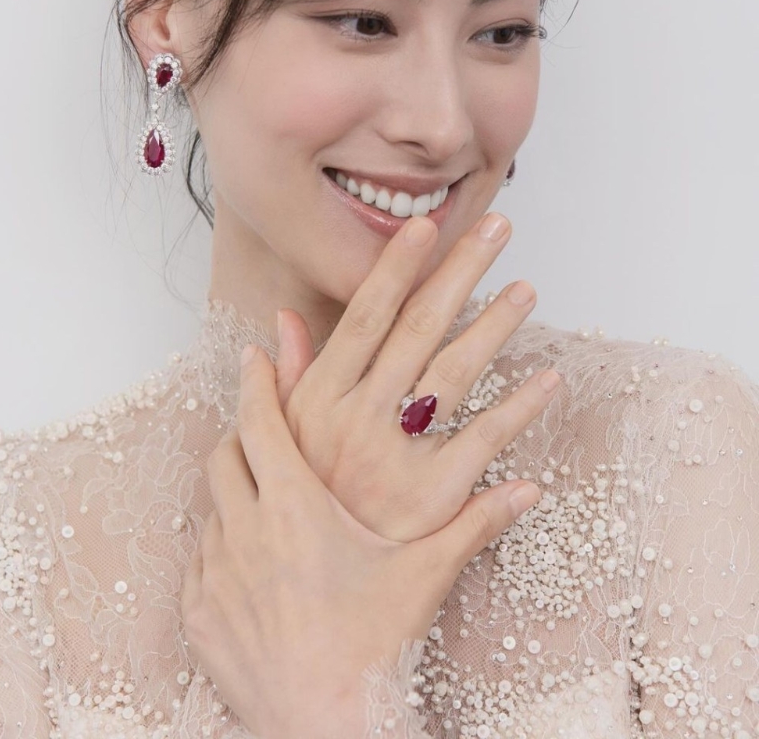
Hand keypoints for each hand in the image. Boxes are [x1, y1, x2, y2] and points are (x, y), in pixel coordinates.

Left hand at [181, 343, 541, 738]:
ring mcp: (216, 575)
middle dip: (241, 431)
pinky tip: (251, 563)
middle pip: (226, 453)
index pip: (262, 421)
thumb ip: (475, 521)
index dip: (257, 381)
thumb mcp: (426, 574)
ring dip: (233, 494)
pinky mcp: (200, 616)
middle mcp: (245, 531)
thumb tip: (530, 488)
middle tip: (260, 424)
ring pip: (211, 508)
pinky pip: (200, 563)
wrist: (329, 729)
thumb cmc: (376, 648)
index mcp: (294, 507)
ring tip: (262, 497)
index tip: (254, 353)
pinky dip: (221, 550)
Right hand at [273, 212, 560, 540]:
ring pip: (455, 371)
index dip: (396, 269)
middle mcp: (359, 416)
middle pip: (419, 328)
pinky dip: (519, 408)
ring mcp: (397, 454)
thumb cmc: (299, 511)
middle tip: (495, 229)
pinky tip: (548, 379)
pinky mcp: (435, 496)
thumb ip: (288, 378)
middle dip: (459, 272)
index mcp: (321, 398)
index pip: (364, 316)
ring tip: (527, 287)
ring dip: (495, 325)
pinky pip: (484, 440)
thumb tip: (280, 322)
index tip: (424, 226)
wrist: (309, 602)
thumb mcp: (280, 440)